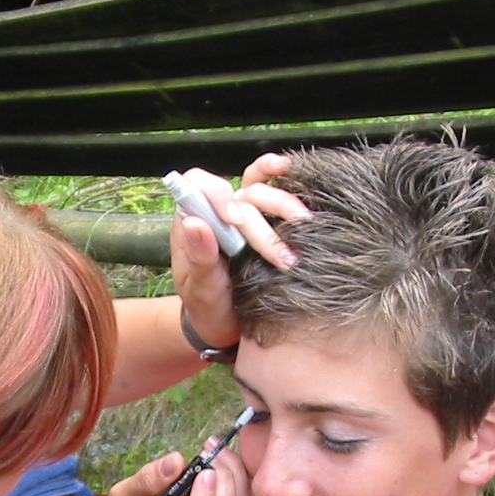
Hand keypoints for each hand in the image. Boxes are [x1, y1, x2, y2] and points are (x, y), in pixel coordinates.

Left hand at [171, 155, 311, 350]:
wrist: (226, 324)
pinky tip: (292, 171)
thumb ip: (199, 258)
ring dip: (282, 204)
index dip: (217, 195)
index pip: (198, 187)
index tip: (232, 220)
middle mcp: (216, 214)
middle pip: (237, 193)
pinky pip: (269, 188)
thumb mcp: (201, 289)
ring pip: (259, 191)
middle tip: (280, 252)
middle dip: (261, 216)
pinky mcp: (263, 220)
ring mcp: (241, 215)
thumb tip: (194, 222)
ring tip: (302, 224)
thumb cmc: (208, 307)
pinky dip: (282, 179)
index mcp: (192, 224)